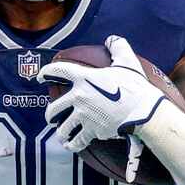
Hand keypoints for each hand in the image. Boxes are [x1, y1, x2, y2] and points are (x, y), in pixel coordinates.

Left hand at [37, 35, 166, 152]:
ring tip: (61, 134)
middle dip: (50, 114)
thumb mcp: (127, 61)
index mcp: (83, 77)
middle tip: (51, 116)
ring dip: (61, 132)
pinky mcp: (92, 131)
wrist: (144, 111)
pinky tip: (71, 145)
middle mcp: (79, 96)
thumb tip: (111, 39)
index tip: (39, 76)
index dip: (46, 72)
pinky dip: (73, 145)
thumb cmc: (136, 86)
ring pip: (63, 128)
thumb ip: (117, 46)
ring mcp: (83, 115)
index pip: (57, 71)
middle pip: (54, 108)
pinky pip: (77, 141)